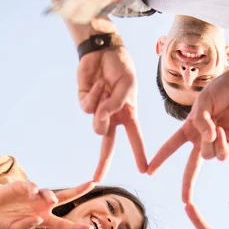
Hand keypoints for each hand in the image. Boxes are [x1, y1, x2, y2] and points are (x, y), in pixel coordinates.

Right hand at [0, 180, 94, 228]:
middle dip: (78, 191)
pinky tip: (32, 192)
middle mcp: (42, 205)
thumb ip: (26, 226)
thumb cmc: (4, 220)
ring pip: (48, 193)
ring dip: (50, 196)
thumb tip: (38, 220)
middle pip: (65, 197)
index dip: (75, 227)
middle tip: (92, 184)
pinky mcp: (22, 187)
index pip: (63, 223)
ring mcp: (34, 195)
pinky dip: (32, 189)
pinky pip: (30, 187)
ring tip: (52, 201)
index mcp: (44, 218)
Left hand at [78, 47, 147, 181]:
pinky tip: (98, 82)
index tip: (144, 170)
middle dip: (102, 162)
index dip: (140, 154)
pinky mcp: (84, 102)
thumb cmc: (121, 67)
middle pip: (107, 144)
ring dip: (103, 111)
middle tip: (97, 178)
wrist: (103, 50)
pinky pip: (88, 108)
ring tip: (107, 91)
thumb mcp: (127, 85)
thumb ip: (117, 104)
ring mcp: (97, 110)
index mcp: (128, 114)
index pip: (135, 138)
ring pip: (98, 126)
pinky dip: (95, 94)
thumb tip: (101, 119)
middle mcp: (112, 116)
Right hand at [147, 70, 228, 202]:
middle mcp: (201, 139)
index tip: (149, 171)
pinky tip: (224, 130)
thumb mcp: (203, 102)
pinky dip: (222, 144)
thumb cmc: (221, 90)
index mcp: (189, 128)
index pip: (171, 146)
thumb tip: (207, 138)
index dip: (160, 158)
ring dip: (209, 144)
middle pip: (191, 167)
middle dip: (187, 184)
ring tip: (217, 126)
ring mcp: (217, 143)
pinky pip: (222, 154)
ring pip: (207, 156)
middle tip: (184, 201)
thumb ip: (201, 120)